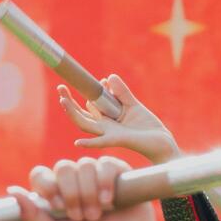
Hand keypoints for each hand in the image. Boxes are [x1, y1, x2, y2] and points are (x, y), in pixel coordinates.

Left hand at [7, 156, 158, 220]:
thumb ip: (33, 218)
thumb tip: (12, 191)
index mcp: (54, 192)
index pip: (40, 174)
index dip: (48, 186)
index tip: (58, 206)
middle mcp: (72, 179)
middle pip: (62, 167)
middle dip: (72, 194)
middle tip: (81, 217)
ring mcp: (93, 173)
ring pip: (84, 165)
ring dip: (90, 193)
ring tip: (98, 214)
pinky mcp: (115, 170)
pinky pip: (105, 164)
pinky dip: (105, 182)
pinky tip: (110, 200)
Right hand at [57, 73, 178, 164]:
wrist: (161, 142)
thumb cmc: (146, 127)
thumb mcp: (133, 104)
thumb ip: (121, 92)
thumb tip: (108, 77)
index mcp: (107, 119)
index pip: (88, 106)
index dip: (87, 93)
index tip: (93, 81)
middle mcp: (104, 127)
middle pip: (80, 115)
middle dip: (68, 102)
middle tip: (60, 88)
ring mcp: (109, 134)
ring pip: (85, 125)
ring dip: (73, 113)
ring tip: (62, 101)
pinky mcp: (118, 140)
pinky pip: (101, 142)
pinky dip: (89, 143)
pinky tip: (78, 142)